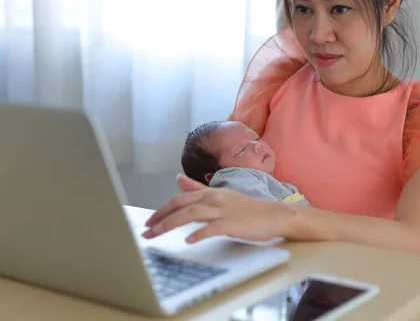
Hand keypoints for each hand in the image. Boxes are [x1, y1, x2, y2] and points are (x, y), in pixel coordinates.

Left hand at [142, 174, 291, 242]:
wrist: (273, 215)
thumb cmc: (246, 208)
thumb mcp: (220, 195)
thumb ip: (197, 188)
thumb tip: (177, 179)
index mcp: (209, 193)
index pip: (178, 199)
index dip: (161, 210)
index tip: (148, 222)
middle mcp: (213, 199)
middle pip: (180, 206)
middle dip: (160, 218)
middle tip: (146, 231)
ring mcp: (223, 211)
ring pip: (191, 215)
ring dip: (171, 224)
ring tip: (157, 235)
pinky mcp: (232, 224)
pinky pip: (212, 228)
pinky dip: (199, 234)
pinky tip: (188, 241)